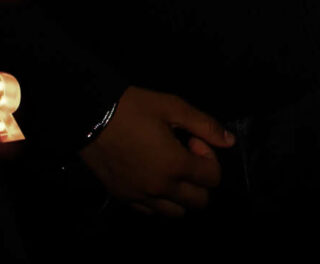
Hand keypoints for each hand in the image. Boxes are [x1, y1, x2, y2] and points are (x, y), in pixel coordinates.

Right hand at [77, 86, 232, 216]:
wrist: (89, 116)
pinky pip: (150, 212)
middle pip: (199, 202)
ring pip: (174, 213)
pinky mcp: (122, 198)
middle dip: (201, 181)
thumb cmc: (134, 108)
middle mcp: (159, 188)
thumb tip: (229, 141)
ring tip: (169, 170)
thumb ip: (205, 125)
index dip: (210, 158)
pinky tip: (152, 177)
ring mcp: (139, 197)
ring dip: (181, 195)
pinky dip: (158, 201)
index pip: (213, 178)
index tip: (193, 141)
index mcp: (175, 166)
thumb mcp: (173, 107)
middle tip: (184, 157)